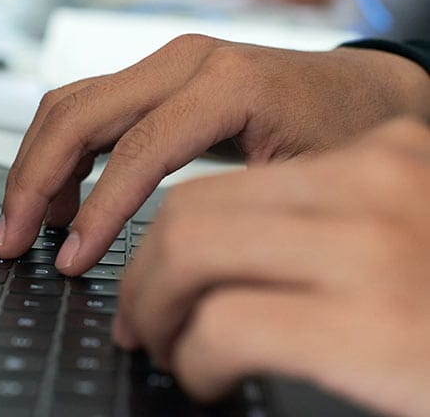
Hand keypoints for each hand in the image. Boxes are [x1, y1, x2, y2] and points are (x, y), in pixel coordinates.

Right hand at [0, 35, 429, 274]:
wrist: (367, 91)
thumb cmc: (349, 134)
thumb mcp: (309, 180)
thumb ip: (233, 208)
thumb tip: (162, 260)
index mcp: (227, 83)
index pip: (134, 150)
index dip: (94, 213)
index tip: (69, 261)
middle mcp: (185, 61)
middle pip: (77, 113)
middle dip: (32, 181)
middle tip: (11, 239)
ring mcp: (165, 64)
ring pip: (68, 105)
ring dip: (35, 166)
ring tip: (29, 226)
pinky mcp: (155, 79)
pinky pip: (86, 109)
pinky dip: (59, 154)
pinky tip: (63, 199)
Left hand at [113, 117, 429, 416]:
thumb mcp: (398, 229)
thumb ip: (323, 222)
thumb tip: (222, 255)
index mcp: (376, 155)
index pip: (223, 175)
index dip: (151, 225)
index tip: (133, 263)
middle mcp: (373, 180)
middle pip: (189, 209)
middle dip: (137, 271)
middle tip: (135, 317)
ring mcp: (372, 246)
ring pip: (189, 251)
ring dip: (150, 308)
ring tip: (159, 343)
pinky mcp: (372, 322)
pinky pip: (226, 325)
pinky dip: (193, 357)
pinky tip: (205, 375)